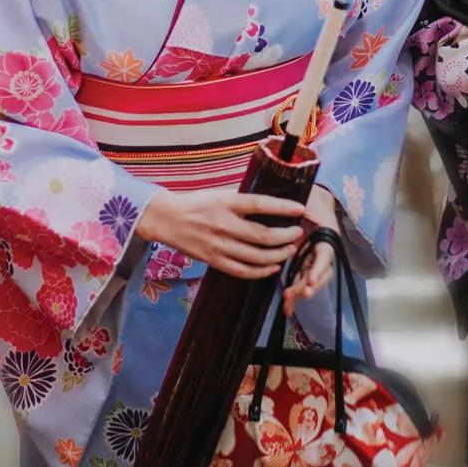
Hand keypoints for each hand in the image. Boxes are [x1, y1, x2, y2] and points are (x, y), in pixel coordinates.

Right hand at [132, 183, 311, 278]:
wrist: (167, 219)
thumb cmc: (196, 203)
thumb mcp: (219, 195)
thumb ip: (242, 202)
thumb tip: (270, 206)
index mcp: (227, 203)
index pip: (261, 204)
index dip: (283, 207)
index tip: (300, 209)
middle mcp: (224, 224)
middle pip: (263, 236)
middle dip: (286, 236)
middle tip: (297, 234)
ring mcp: (219, 245)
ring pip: (257, 257)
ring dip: (278, 255)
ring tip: (289, 251)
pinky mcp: (214, 260)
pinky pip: (242, 271)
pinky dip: (261, 271)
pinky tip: (272, 267)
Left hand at [281, 186, 341, 312]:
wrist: (314, 198)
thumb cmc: (311, 198)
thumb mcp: (309, 201)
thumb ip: (302, 210)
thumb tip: (292, 215)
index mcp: (327, 235)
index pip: (325, 255)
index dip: (318, 268)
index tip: (311, 279)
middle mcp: (324, 250)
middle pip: (320, 273)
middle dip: (309, 285)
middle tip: (296, 294)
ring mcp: (315, 257)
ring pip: (312, 280)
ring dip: (301, 292)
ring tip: (288, 303)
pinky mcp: (305, 262)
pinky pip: (302, 279)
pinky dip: (296, 293)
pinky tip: (287, 307)